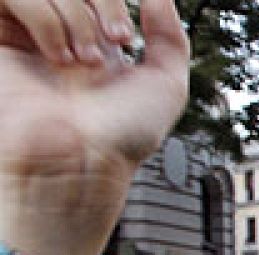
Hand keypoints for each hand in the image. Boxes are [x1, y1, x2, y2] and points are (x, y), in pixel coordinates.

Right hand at [0, 0, 188, 254]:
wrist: (82, 163)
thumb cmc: (120, 138)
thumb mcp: (167, 86)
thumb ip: (170, 37)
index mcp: (97, 44)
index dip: (111, 2)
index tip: (126, 38)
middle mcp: (62, 38)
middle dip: (99, 4)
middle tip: (114, 41)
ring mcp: (29, 39)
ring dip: (74, 17)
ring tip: (84, 60)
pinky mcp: (0, 42)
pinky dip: (45, 20)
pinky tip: (59, 57)